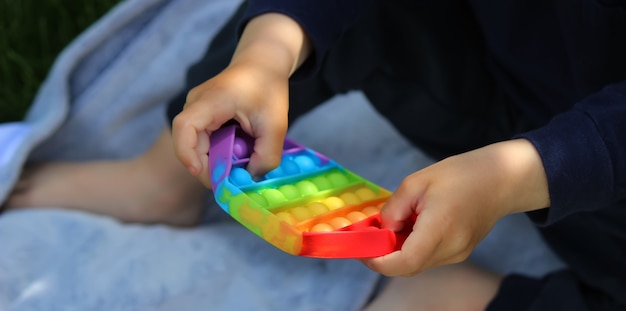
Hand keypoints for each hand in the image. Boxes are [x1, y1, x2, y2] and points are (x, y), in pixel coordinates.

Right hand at [171, 13, 310, 187]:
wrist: (263, 64)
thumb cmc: (268, 87)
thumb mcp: (275, 124)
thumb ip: (266, 155)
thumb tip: (251, 180)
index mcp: (211, 101)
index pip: (184, 128)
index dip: (187, 154)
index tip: (202, 173)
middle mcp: (196, 104)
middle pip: (189, 143)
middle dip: (208, 167)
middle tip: (230, 183)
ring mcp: (196, 109)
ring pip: (196, 144)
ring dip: (214, 160)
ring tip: (237, 170)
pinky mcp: (202, 116)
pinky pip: (203, 140)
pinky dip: (217, 152)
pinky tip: (235, 158)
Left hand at [361, 139, 549, 275]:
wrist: (502, 178)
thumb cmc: (461, 174)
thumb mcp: (417, 182)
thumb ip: (394, 208)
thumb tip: (381, 229)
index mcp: (440, 228)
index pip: (404, 262)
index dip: (378, 262)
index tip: (362, 250)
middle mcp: (451, 248)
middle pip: (409, 267)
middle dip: (384, 256)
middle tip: (369, 237)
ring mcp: (458, 253)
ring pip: (418, 264)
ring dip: (398, 251)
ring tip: (391, 226)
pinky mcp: (461, 252)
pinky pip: (429, 257)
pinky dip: (413, 248)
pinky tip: (410, 227)